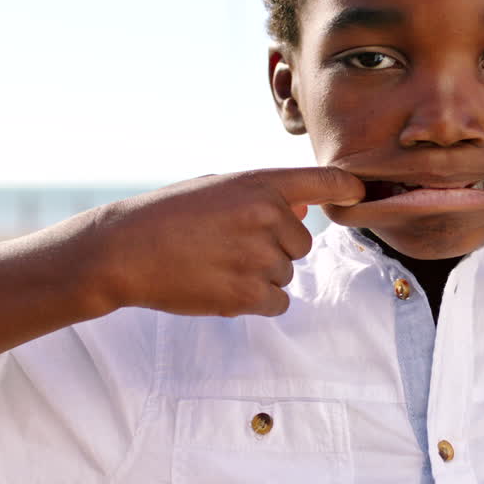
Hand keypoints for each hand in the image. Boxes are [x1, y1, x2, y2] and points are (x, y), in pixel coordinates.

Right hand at [85, 167, 363, 316]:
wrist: (123, 251)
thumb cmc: (168, 215)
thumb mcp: (217, 190)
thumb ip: (264, 198)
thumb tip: (307, 209)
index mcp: (260, 184)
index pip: (324, 181)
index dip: (347, 187)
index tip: (361, 191)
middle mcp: (267, 217)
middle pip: (302, 243)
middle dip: (276, 248)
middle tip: (231, 246)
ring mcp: (259, 257)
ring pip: (287, 273)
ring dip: (262, 274)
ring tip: (217, 264)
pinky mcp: (247, 295)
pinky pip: (278, 301)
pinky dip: (259, 300)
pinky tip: (224, 287)